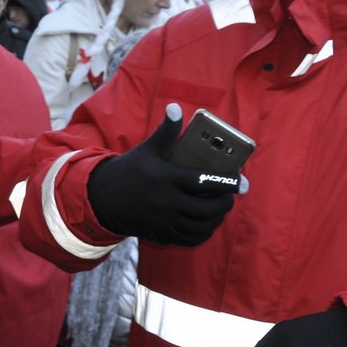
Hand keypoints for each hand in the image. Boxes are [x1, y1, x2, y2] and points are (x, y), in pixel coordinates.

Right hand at [85, 103, 238, 245]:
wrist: (103, 199)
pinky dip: (204, 233)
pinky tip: (207, 224)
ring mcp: (166, 221)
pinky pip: (191, 239)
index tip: (242, 182)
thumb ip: (166, 132)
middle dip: (226, 202)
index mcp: (167, 178)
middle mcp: (168, 202)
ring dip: (217, 218)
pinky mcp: (163, 234)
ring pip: (202, 225)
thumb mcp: (147, 150)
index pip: (204, 182)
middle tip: (231, 195)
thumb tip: (176, 107)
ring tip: (221, 208)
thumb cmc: (129, 171)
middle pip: (208, 208)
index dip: (227, 183)